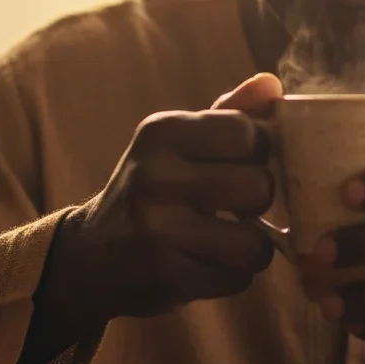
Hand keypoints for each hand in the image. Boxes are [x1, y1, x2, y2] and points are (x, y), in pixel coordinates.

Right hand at [43, 73, 282, 327]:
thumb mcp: (180, 143)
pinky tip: (207, 264)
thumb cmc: (154, 189)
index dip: (257, 152)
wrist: (91, 255)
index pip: (247, 132)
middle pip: (259, 187)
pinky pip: (237, 280)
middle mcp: (155, 176)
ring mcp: (157, 229)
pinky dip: (231, 275)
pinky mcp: (164, 277)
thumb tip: (273, 83)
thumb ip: (230, 113)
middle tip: (235, 205)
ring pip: (254, 243)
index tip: (239, 163)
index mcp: (162, 132)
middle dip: (257, 201)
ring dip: (250, 247)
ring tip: (226, 239)